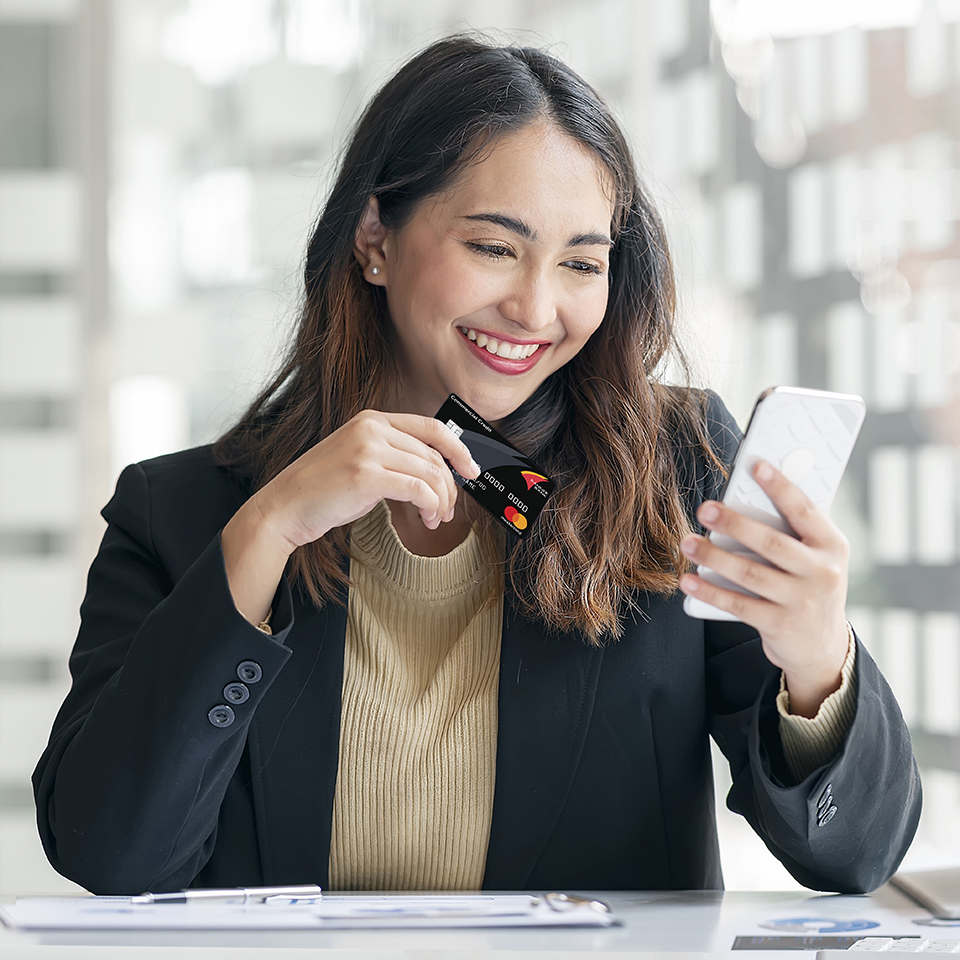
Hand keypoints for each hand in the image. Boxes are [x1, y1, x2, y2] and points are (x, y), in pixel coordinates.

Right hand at [221, 410, 480, 624]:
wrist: (284, 507)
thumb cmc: (321, 490)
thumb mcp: (359, 460)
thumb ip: (391, 456)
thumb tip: (433, 471)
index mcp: (371, 420)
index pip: (431, 427)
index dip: (458, 448)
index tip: (470, 468)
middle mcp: (371, 428)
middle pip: (433, 455)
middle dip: (449, 486)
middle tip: (450, 509)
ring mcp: (368, 449)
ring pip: (430, 473)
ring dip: (441, 501)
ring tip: (435, 518)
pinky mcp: (367, 475)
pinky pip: (418, 489)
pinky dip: (431, 506)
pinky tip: (426, 519)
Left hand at [677, 460, 849, 717]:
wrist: (822, 647)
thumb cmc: (809, 585)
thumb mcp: (816, 557)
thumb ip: (792, 531)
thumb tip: (746, 495)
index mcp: (832, 546)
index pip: (805, 511)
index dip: (781, 487)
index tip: (756, 466)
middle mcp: (822, 573)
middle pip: (772, 543)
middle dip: (735, 524)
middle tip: (705, 508)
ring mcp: (802, 602)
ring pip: (751, 574)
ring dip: (714, 557)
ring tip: (688, 542)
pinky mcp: (780, 626)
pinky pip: (738, 605)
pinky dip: (710, 592)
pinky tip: (688, 581)